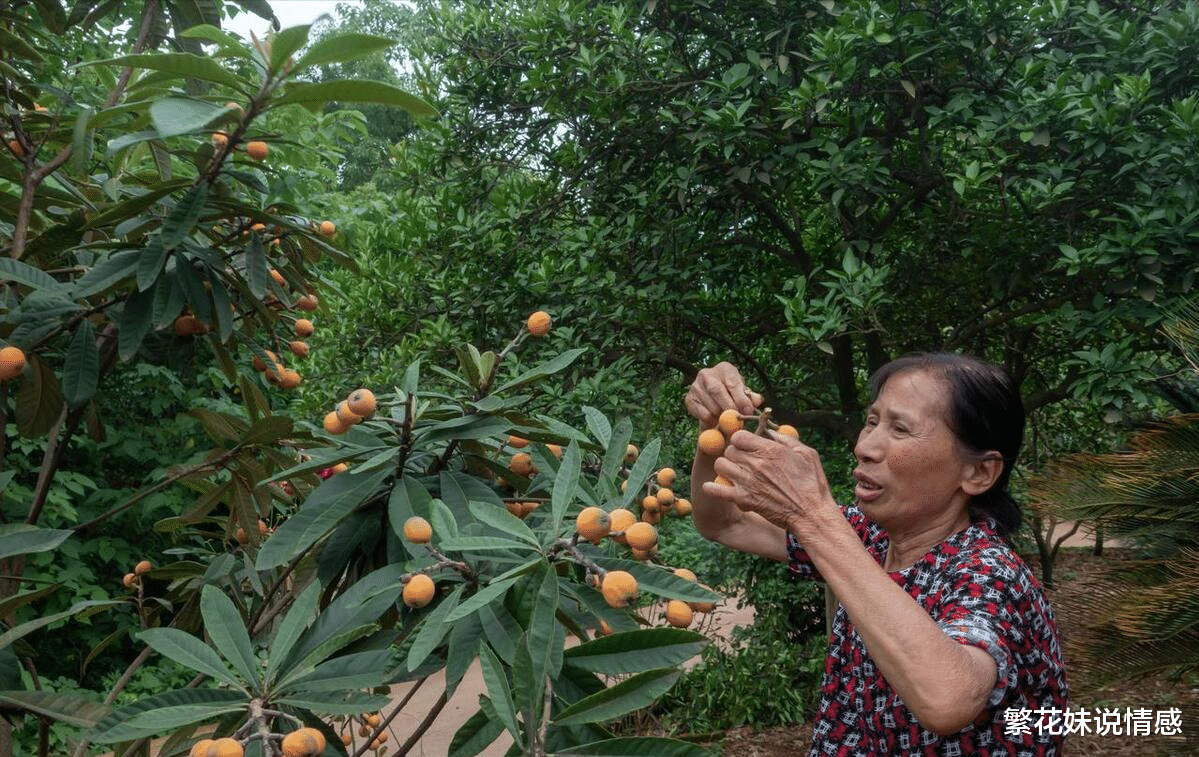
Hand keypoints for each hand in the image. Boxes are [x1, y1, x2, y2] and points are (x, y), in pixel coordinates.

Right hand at [685, 362, 763, 426]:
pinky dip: (713, 421)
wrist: (713, 398)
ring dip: (722, 417)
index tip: (748, 411)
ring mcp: (695, 386)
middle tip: (738, 420)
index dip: (741, 398)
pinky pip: (703, 415)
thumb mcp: (743, 392)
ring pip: (711, 406)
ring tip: (729, 421)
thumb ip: (750, 397)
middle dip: (729, 408)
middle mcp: (706, 374)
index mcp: (724, 369)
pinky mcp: (689, 400)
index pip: (732, 382)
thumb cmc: (732, 393)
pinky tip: (718, 420)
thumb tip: (757, 400)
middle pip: (717, 391)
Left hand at [703, 429, 836, 534]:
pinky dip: (712, 488)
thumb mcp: (806, 454)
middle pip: (729, 450)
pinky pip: (717, 490)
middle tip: (741, 461)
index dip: (741, 440)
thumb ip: (786, 439)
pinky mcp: (744, 499)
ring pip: (720, 465)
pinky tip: (712, 487)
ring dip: (725, 468)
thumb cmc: (812, 483)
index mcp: (770, 450)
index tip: (746, 446)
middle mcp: (756, 463)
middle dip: (734, 454)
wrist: (811, 514)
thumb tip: (771, 431)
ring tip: (734, 473)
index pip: (739, 436)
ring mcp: (748, 481)